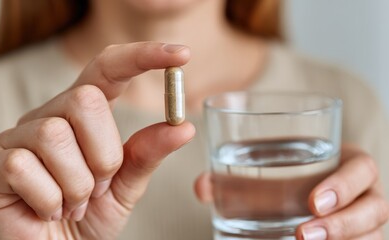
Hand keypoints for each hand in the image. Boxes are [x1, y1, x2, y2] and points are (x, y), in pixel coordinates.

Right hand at [0, 42, 194, 239]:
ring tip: (74, 201)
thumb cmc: (91, 216)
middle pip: (85, 101)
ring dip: (78, 184)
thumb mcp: (127, 184)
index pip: (107, 68)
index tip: (181, 55)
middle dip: (104, 155)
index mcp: (82, 114)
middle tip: (98, 185)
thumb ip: (148, 153)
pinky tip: (49, 209)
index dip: (142, 56)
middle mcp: (48, 116)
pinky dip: (49, 199)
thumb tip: (184, 126)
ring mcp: (17, 138)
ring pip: (55, 136)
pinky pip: (24, 168)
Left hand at [194, 144, 388, 239]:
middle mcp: (363, 194)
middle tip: (303, 233)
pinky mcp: (359, 238)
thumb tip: (202, 187)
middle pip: (374, 207)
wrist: (302, 197)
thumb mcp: (265, 174)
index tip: (312, 202)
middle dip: (342, 222)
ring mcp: (365, 221)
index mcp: (346, 164)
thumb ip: (233, 180)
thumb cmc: (286, 179)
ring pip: (372, 234)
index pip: (362, 168)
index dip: (344, 184)